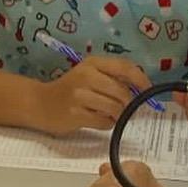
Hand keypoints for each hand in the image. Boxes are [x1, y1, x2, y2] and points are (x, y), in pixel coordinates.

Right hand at [33, 57, 151, 133]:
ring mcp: (80, 95)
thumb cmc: (70, 89)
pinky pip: (104, 122)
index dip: (141, 80)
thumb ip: (112, 76)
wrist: (40, 103)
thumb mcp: (89, 74)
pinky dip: (107, 123)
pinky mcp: (75, 114)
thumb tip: (141, 88)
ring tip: (109, 114)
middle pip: (122, 92)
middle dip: (128, 103)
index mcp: (93, 63)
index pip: (125, 67)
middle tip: (124, 108)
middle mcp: (86, 76)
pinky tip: (98, 119)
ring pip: (115, 108)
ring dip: (118, 115)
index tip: (148, 90)